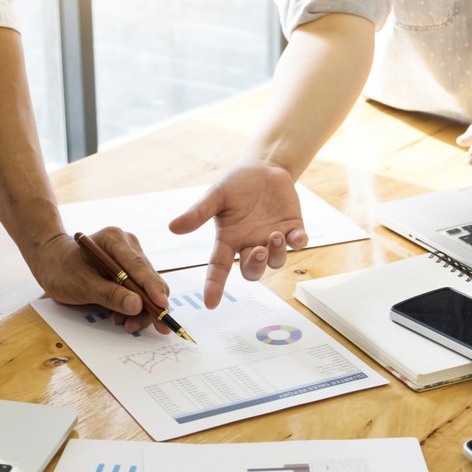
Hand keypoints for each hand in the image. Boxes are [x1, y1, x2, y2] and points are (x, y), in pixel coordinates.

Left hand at [31, 228, 172, 334]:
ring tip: (125, 324)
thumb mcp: (80, 285)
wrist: (51, 262)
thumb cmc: (61, 269)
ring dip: (143, 309)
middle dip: (152, 305)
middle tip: (156, 328)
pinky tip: (122, 317)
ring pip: (148, 287)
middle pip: (149, 277)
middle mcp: (127, 245)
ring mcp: (130, 256)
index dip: (152, 287)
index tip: (162, 305)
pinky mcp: (130, 269)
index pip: (138, 265)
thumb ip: (109, 294)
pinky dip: (135, 306)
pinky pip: (141, 290)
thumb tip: (137, 305)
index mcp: (113, 240)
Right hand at [168, 161, 307, 307]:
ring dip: (276, 253)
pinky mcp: (292, 228)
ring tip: (275, 235)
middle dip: (255, 265)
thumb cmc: (236, 184)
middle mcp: (250, 244)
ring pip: (275, 261)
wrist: (264, 168)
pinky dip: (298, 242)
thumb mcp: (216, 195)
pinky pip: (297, 243)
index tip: (210, 304)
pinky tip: (296, 236)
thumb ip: (198, 213)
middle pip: (251, 270)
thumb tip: (173, 227)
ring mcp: (271, 239)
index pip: (218, 268)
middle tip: (258, 251)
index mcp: (229, 239)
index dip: (214, 286)